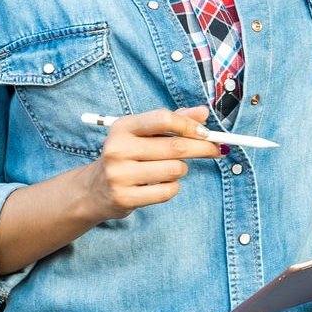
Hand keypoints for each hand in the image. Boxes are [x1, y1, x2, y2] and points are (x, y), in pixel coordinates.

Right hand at [79, 105, 228, 219]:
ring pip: (175, 170)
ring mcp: (119, 175)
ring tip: (171, 169)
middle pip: (175, 146)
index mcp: (122, 127)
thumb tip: (203, 113)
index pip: (163, 119)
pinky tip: (161, 183)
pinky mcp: (125, 197)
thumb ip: (175, 121)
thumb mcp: (145, 134)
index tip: (207, 133)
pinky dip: (173, 187)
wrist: (95, 189)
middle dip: (202, 148)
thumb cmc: (128, 155)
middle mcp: (117, 149)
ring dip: (182, 169)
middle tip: (216, 150)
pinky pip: (168, 191)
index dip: (190, 125)